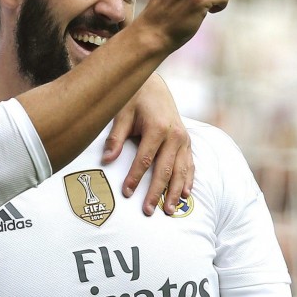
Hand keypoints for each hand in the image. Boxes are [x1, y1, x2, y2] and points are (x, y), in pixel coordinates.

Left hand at [102, 74, 192, 212]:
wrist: (154, 85)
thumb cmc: (135, 99)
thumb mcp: (122, 114)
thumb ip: (115, 138)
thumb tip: (106, 160)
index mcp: (157, 127)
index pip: (145, 159)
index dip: (135, 177)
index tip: (126, 193)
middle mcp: (174, 135)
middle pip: (165, 169)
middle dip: (156, 192)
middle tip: (148, 211)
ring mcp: (183, 139)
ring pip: (181, 170)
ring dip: (175, 192)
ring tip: (169, 210)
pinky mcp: (187, 142)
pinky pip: (190, 164)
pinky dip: (188, 180)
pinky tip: (185, 195)